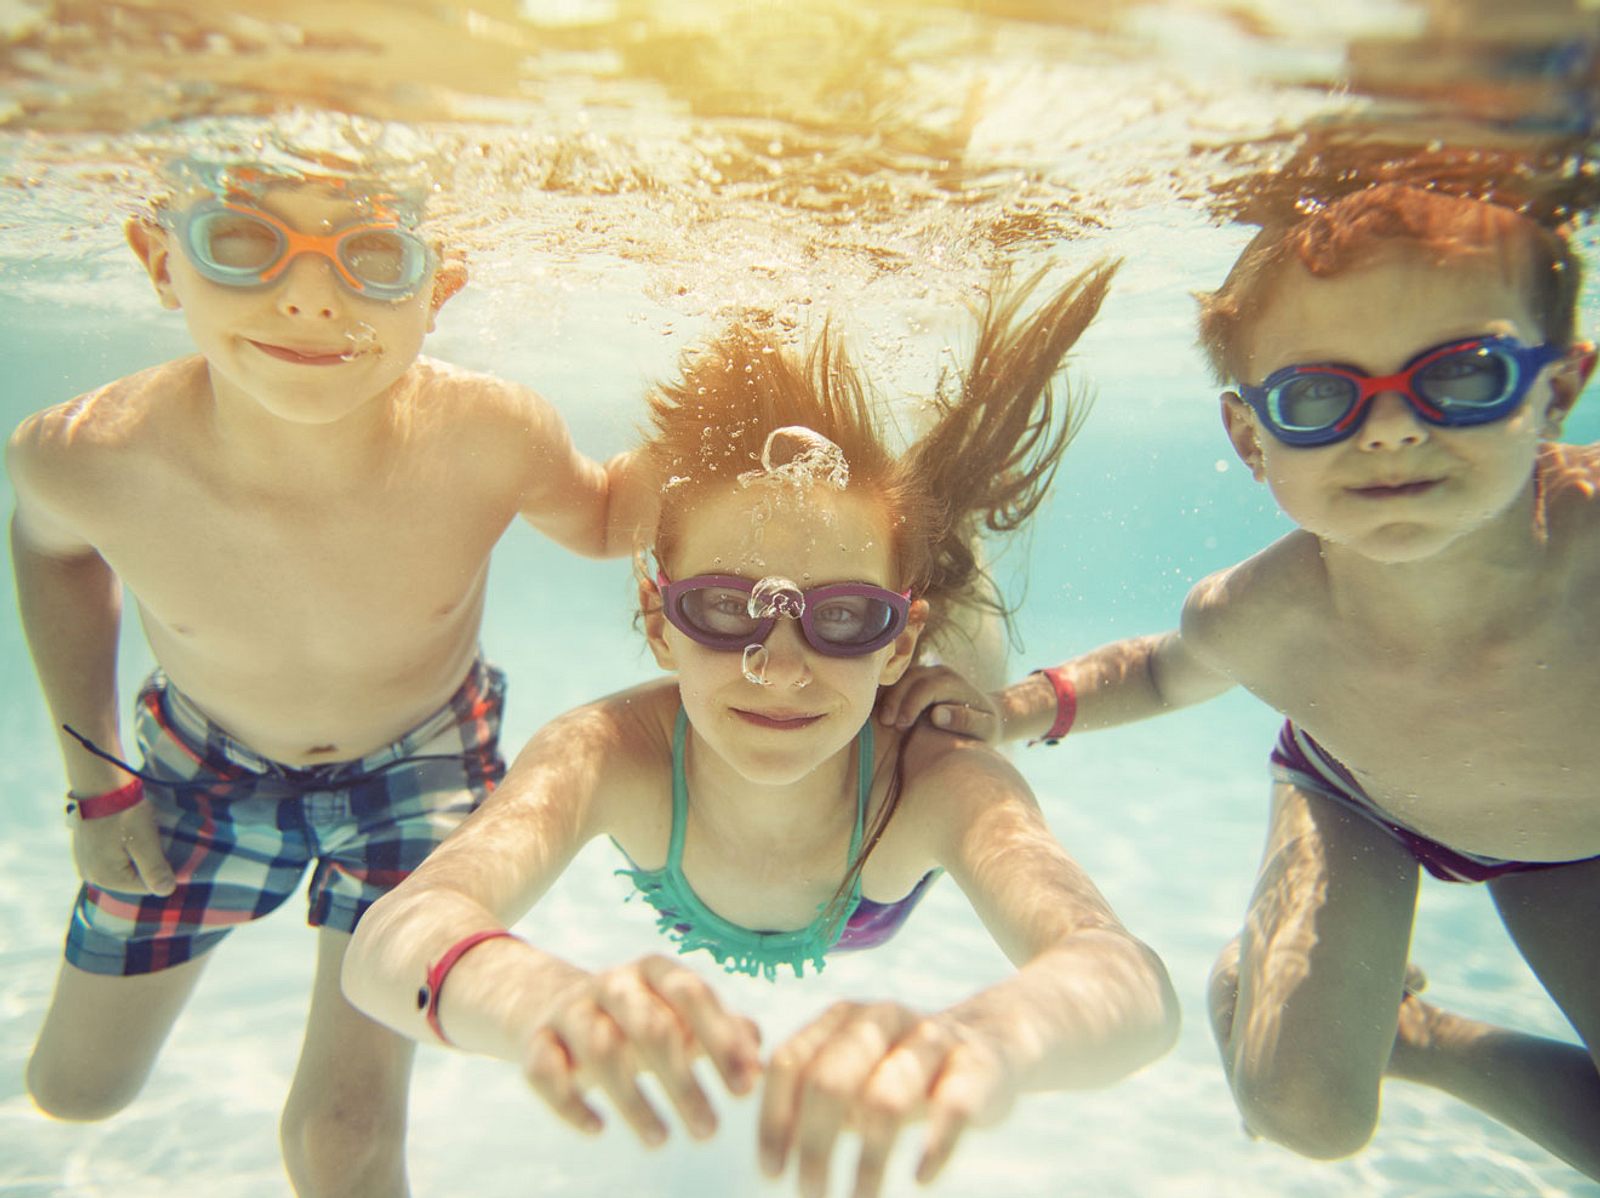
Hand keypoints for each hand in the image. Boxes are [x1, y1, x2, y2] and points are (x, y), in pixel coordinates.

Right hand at [71, 799, 176, 894]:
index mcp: (105, 878)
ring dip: (136, 852)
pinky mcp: (84, 847)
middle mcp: (90, 874)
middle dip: (147, 860)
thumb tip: (166, 891)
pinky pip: (112, 854)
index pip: (146, 886)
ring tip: (139, 830)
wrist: (100, 783)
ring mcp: (85, 861)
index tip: (165, 845)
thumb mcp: (146, 842)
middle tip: (152, 835)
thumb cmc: (124, 812)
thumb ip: (155, 870)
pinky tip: (126, 828)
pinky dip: (123, 845)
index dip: (162, 868)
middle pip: (133, 876)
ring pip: (123, 865)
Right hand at [520, 954, 761, 1146]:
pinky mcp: (535, 1039)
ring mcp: (571, 1009)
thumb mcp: (682, 1018)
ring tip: (661, 1140)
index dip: (721, 1040)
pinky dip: (570, 1102)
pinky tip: (597, 1129)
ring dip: (634, 1100)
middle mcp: (613, 983)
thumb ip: (726, 1034)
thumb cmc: (639, 1017)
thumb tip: (762, 1063)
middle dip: (683, 1082)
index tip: (746, 1090)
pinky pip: (544, 1070)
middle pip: (651, 1026)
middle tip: (709, 1131)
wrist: (552, 1003)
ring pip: (601, 1050)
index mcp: (655, 970)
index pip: (693, 995)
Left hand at [759, 1002, 1017, 1197]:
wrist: (990, 1045)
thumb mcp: (853, 1071)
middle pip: (830, 1079)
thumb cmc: (900, 1071)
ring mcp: (932, 1039)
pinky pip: (952, 1106)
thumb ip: (810, 1090)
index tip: (771, 1172)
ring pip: (886, 1098)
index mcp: (843, 1017)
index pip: (791, 1063)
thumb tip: (767, 1149)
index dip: (775, 1120)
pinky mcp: (976, 1066)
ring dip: (867, 1161)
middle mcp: (883, 1018)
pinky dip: (934, 1145)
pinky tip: (921, 1177)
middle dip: (814, 1145)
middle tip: (810, 1195)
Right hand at [875, 665, 998, 742]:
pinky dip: (885, 694)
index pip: (927, 687)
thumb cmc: (987, 727)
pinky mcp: (917, 680)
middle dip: (895, 699)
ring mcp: (926, 674)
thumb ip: (966, 721)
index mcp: (954, 682)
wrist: (988, 716)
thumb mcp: (986, 728)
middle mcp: (939, 672)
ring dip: (887, 697)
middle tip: (886, 723)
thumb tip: (937, 715)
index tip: (901, 725)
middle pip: (909, 678)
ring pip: (900, 677)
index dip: (911, 704)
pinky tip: (876, 711)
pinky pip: (896, 682)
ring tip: (880, 719)